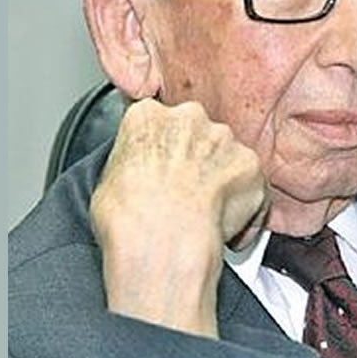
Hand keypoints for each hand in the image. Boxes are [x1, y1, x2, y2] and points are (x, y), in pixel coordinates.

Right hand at [90, 98, 267, 337]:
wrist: (162, 242)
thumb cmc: (130, 218)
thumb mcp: (105, 181)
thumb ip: (130, 164)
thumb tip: (135, 178)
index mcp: (147, 115)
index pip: (157, 122)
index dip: (160, 149)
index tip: (160, 168)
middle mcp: (189, 116)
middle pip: (195, 132)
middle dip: (193, 157)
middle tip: (183, 191)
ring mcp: (223, 138)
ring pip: (225, 155)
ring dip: (219, 177)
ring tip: (203, 213)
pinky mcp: (250, 163)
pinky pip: (251, 183)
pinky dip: (244, 204)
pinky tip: (224, 227)